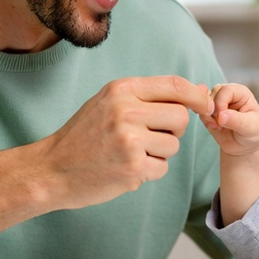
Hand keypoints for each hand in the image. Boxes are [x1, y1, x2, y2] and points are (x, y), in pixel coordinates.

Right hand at [0, 75, 210, 232]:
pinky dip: (149, 172)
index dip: (197, 95)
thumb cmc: (84, 136)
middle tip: (150, 137)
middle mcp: (126, 111)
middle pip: (180, 118)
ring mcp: (130, 140)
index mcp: (121, 89)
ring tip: (130, 153)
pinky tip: (124, 168)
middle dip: (173, 131)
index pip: (174, 85)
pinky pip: (162, 168)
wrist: (51, 169)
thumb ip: (148, 96)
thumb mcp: (109, 103)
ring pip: (173, 146)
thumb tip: (198, 91)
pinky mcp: (133, 167)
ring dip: (159, 153)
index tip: (207, 105)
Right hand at [199, 83, 258, 156]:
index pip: (225, 90)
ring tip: (219, 127)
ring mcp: (217, 102)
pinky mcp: (210, 111)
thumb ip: (236, 120)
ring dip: (208, 116)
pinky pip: (201, 112)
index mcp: (241, 92)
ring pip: (204, 102)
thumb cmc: (253, 132)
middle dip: (213, 110)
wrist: (245, 147)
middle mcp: (228, 94)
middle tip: (221, 124)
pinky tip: (215, 128)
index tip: (224, 119)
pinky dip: (205, 121)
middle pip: (212, 93)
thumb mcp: (250, 127)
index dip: (222, 103)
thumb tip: (221, 115)